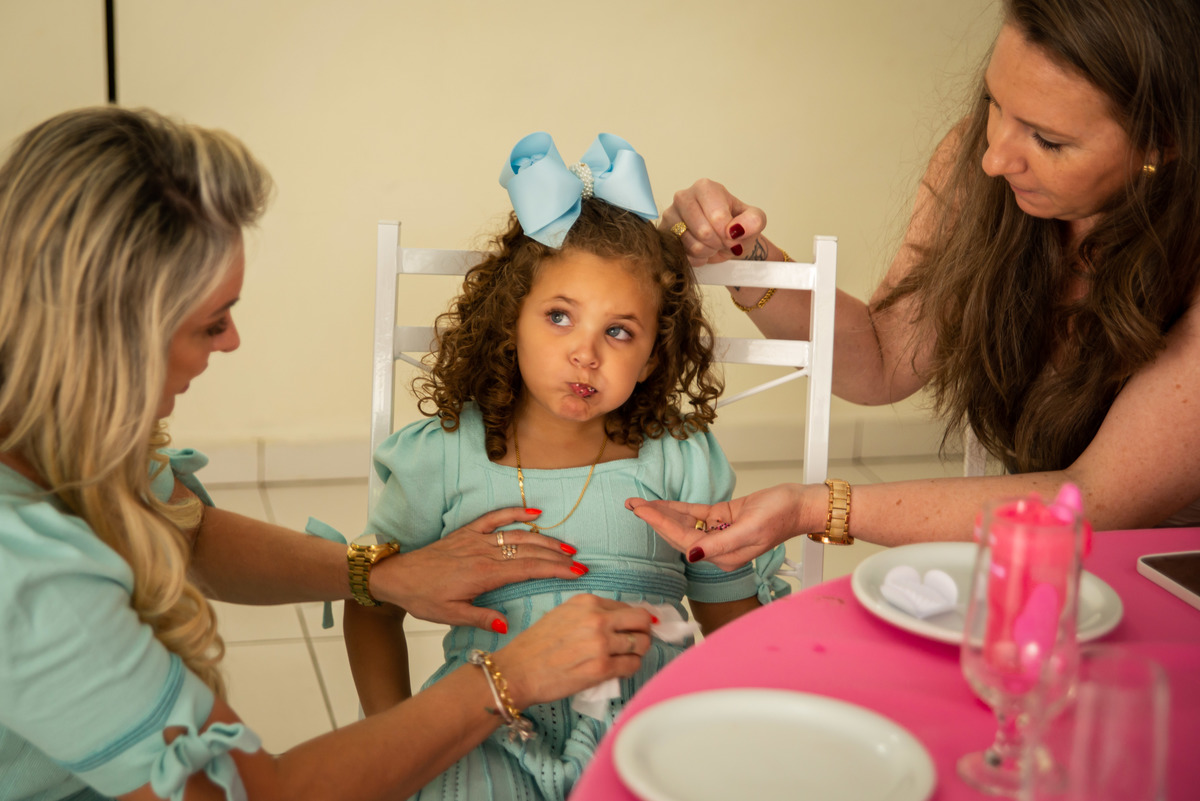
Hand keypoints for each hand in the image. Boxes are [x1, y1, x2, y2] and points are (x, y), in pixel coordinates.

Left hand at [368, 507, 585, 630]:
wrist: (397, 576)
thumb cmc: (423, 597)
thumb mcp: (450, 615)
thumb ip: (480, 617)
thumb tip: (506, 625)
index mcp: (483, 574)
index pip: (528, 569)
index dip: (555, 570)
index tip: (577, 573)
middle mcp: (484, 552)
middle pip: (529, 551)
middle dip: (557, 556)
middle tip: (580, 562)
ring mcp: (476, 539)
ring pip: (518, 535)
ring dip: (545, 538)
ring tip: (567, 546)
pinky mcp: (468, 531)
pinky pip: (495, 518)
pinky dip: (516, 512)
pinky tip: (535, 512)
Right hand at [492, 594, 651, 708]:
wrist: (517, 671)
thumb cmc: (536, 645)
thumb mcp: (563, 614)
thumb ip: (591, 613)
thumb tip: (620, 620)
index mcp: (586, 602)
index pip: (627, 607)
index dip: (633, 620)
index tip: (634, 629)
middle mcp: (596, 619)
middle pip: (642, 621)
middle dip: (644, 632)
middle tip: (637, 642)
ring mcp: (600, 644)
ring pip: (641, 644)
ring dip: (638, 652)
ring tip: (626, 658)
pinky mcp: (601, 669)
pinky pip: (632, 666)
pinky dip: (630, 668)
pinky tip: (619, 670)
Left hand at [625, 483, 815, 569]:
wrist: (800, 505)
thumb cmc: (781, 517)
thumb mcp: (750, 529)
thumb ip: (719, 545)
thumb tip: (692, 555)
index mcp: (723, 557)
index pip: (684, 541)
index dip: (661, 525)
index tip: (642, 511)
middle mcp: (718, 549)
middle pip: (679, 534)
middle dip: (655, 519)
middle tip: (632, 505)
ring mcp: (719, 533)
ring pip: (684, 524)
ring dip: (663, 513)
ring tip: (640, 503)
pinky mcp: (723, 519)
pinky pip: (695, 515)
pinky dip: (678, 508)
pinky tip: (661, 503)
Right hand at [659, 178, 766, 266]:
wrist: (724, 241)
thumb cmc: (737, 227)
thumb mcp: (755, 221)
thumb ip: (754, 221)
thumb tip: (736, 229)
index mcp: (705, 188)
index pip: (718, 217)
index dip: (729, 234)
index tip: (733, 236)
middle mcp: (683, 197)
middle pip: (703, 231)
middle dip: (718, 243)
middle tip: (722, 241)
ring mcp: (670, 216)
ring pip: (691, 245)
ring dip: (707, 252)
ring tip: (712, 245)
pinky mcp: (663, 234)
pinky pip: (680, 254)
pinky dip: (695, 258)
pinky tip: (700, 250)